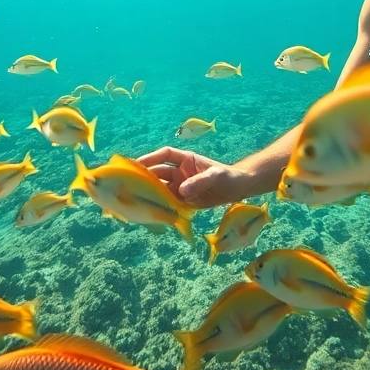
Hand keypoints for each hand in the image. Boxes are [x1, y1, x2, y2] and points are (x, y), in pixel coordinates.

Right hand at [137, 147, 251, 208]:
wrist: (239, 189)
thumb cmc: (228, 176)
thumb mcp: (217, 175)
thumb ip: (200, 181)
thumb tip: (181, 191)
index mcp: (186, 160)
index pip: (165, 155)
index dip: (150, 158)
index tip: (137, 164)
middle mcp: (180, 172)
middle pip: (159, 173)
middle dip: (145, 178)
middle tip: (130, 185)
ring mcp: (181, 187)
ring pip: (161, 190)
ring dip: (151, 195)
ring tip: (137, 201)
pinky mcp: (184, 201)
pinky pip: (169, 203)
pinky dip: (161, 208)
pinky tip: (152, 213)